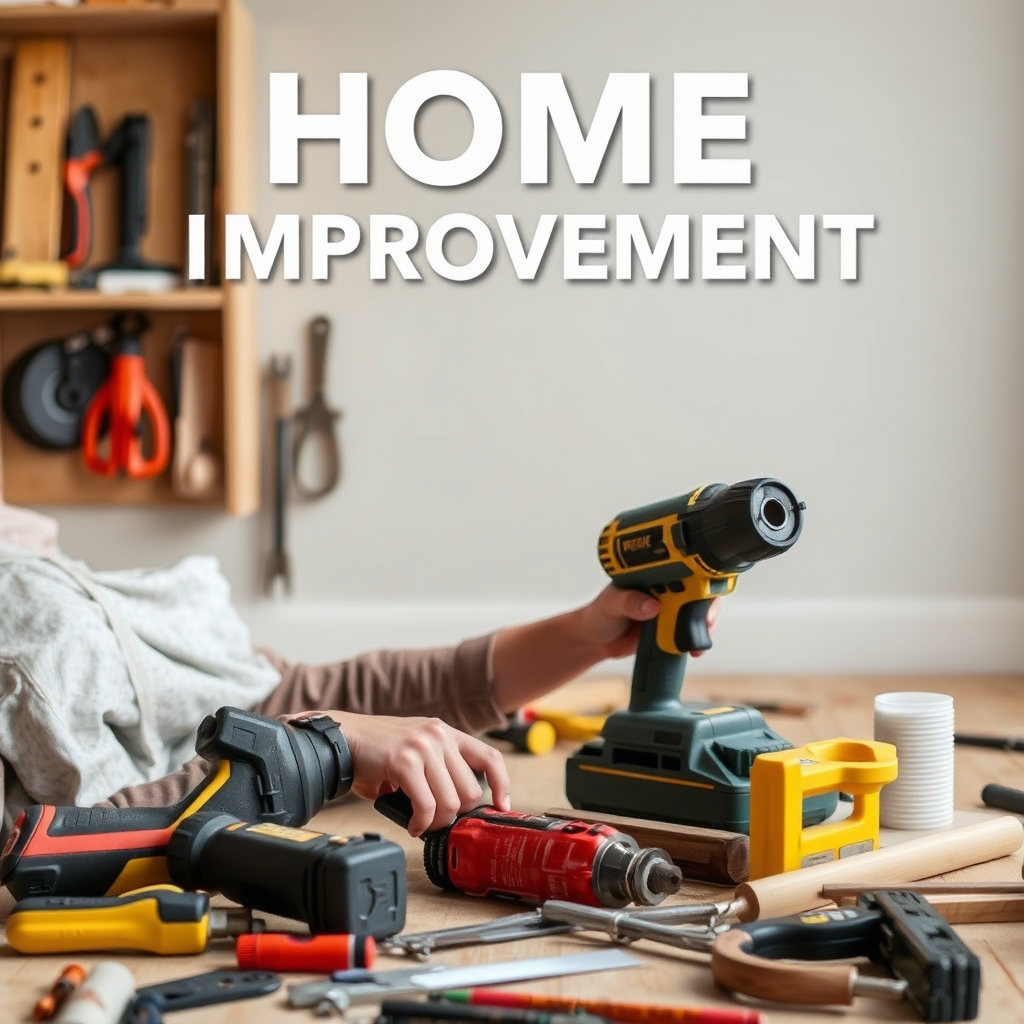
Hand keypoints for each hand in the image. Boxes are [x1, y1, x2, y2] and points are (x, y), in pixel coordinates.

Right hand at [315, 710, 509, 836]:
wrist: (343, 739)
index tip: (501, 806)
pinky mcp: (405, 761)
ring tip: (421, 823)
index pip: (489, 757)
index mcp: (446, 732)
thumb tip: (455, 809)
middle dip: (454, 814)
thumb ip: (438, 771)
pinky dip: (421, 822)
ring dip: (436, 822)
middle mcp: (439, 735)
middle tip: (435, 820)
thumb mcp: (416, 753)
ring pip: (450, 801)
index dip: (501, 784)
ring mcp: (423, 746)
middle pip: (470, 790)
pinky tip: (412, 824)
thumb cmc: (377, 753)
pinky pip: (427, 805)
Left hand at [576, 585, 720, 659]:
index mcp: (652, 576)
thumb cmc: (600, 614)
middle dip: (707, 606)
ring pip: (698, 614)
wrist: (596, 640)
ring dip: (704, 625)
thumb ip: (628, 602)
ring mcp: (670, 611)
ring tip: (697, 640)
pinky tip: (694, 651)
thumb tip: (651, 605)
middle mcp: (665, 591)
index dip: (696, 579)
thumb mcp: (610, 604)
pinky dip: (695, 641)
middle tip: (705, 620)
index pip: (681, 571)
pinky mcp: (671, 630)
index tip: (700, 591)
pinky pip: (689, 634)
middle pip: (697, 591)